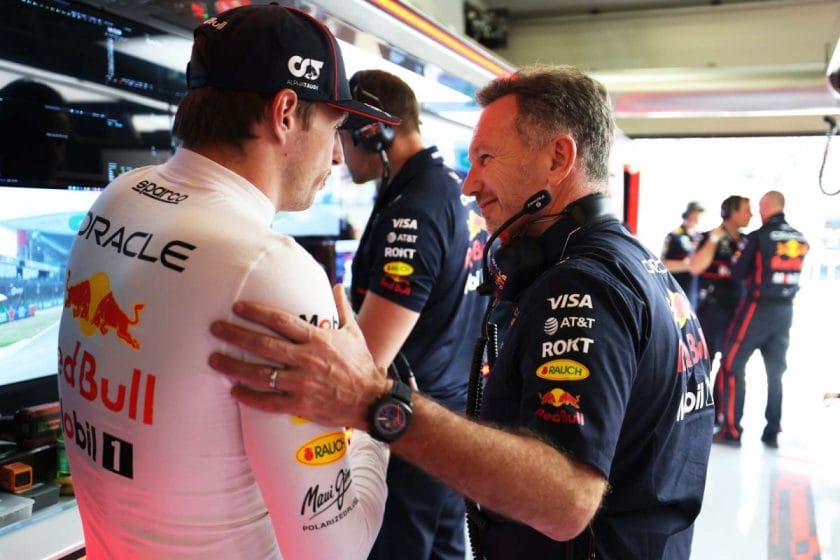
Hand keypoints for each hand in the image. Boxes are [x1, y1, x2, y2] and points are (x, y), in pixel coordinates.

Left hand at [208, 284, 388, 428]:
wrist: (371, 400)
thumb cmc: (361, 365)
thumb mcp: (353, 332)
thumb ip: (341, 308)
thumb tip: (336, 284)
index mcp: (318, 339)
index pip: (281, 321)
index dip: (257, 312)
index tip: (237, 306)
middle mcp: (307, 359)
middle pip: (263, 344)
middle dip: (236, 335)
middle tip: (215, 328)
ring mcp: (302, 383)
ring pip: (260, 374)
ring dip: (234, 366)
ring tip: (214, 360)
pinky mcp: (300, 404)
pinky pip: (269, 401)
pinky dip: (249, 397)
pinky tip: (233, 391)